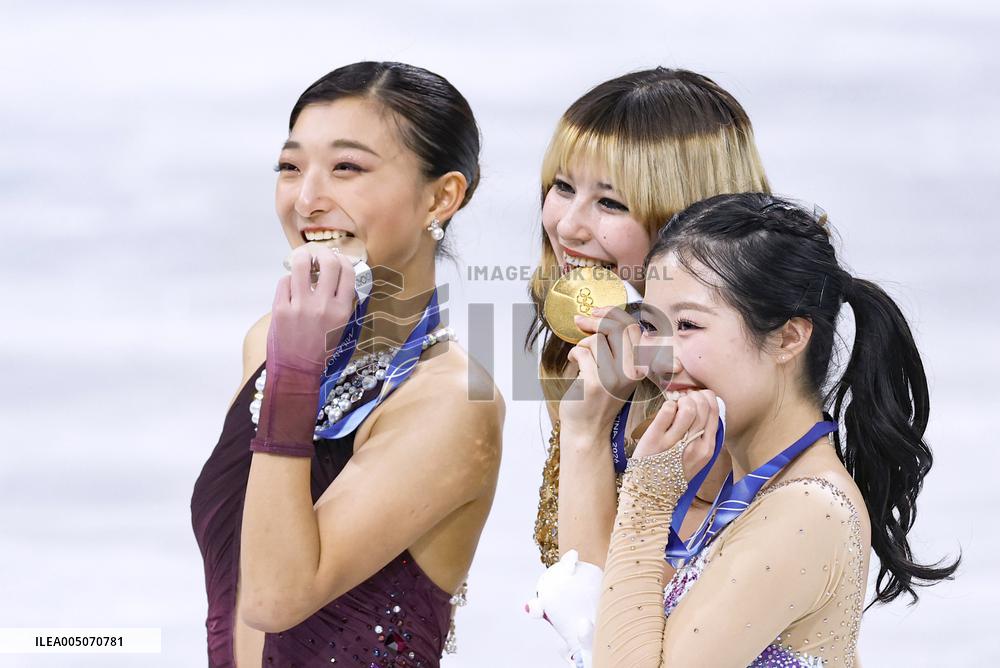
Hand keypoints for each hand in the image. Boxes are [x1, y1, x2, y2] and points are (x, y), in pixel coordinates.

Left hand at [268, 243, 355, 371]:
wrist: (297, 369)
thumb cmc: (321, 348)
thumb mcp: (341, 326)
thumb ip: (341, 301)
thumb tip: (336, 275)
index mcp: (342, 310)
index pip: (348, 272)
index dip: (343, 259)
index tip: (337, 259)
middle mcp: (323, 305)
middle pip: (328, 262)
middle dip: (323, 253)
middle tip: (318, 254)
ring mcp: (300, 305)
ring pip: (301, 265)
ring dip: (302, 257)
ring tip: (302, 259)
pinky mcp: (281, 308)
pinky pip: (284, 281)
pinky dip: (288, 280)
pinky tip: (291, 286)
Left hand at [558, 306, 645, 437]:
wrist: (587, 429)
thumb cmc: (598, 398)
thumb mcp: (616, 371)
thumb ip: (615, 346)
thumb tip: (597, 315)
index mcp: (639, 366)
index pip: (632, 328)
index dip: (613, 313)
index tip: (596, 311)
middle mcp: (632, 372)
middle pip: (616, 328)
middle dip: (595, 320)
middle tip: (580, 321)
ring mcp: (614, 378)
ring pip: (596, 340)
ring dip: (582, 344)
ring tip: (580, 358)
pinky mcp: (595, 384)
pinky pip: (582, 352)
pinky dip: (574, 354)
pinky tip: (574, 364)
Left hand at [632, 390, 718, 480]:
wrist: (651, 491)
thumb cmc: (674, 470)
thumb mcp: (697, 457)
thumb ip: (703, 435)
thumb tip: (704, 406)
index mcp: (708, 448)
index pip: (715, 411)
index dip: (706, 397)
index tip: (697, 399)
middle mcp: (695, 445)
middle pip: (702, 406)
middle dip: (693, 396)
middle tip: (684, 400)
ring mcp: (675, 442)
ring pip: (688, 407)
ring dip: (681, 400)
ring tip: (675, 405)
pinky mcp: (655, 438)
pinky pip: (667, 410)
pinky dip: (668, 405)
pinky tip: (666, 411)